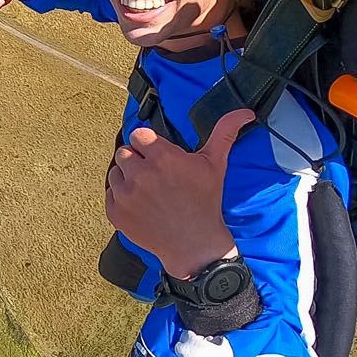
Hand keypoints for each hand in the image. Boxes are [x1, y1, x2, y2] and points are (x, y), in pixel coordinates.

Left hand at [105, 110, 256, 279]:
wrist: (194, 245)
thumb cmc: (205, 202)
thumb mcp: (216, 164)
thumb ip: (225, 132)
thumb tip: (245, 111)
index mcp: (163, 158)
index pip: (139, 135)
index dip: (149, 145)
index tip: (159, 157)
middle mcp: (141, 175)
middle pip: (125, 152)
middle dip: (138, 160)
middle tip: (155, 176)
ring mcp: (126, 195)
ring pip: (116, 172)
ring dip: (128, 178)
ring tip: (147, 191)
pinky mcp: (116, 213)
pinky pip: (110, 193)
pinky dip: (121, 198)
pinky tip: (141, 205)